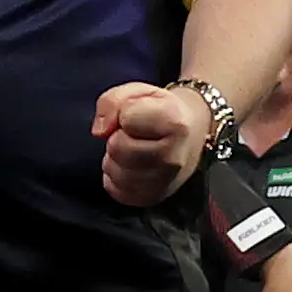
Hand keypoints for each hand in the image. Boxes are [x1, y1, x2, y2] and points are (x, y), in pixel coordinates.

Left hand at [93, 82, 211, 208]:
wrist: (191, 134)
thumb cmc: (162, 110)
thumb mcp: (139, 92)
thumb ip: (112, 102)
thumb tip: (99, 132)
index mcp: (175, 124)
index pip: (126, 117)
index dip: (124, 112)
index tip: (139, 115)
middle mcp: (172, 158)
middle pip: (117, 147)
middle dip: (118, 137)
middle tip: (134, 134)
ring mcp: (163, 183)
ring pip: (112, 170)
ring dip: (115, 157)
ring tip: (134, 149)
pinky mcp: (150, 199)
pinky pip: (113, 188)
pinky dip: (116, 176)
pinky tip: (132, 166)